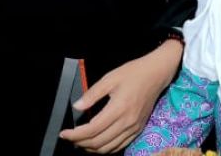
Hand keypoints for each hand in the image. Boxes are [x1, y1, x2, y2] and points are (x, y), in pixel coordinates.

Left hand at [60, 39, 182, 152]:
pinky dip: (106, 149)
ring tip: (81, 141)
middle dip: (80, 143)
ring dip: (92, 148)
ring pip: (108, 148)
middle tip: (70, 137)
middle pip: (99, 142)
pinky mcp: (138, 129)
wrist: (156, 74)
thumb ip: (92, 94)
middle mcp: (127, 122)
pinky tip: (97, 143)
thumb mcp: (110, 78)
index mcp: (118, 108)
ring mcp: (133, 128)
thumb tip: (77, 106)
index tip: (64, 133)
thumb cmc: (134, 73)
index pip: (92, 130)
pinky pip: (119, 146)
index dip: (75, 135)